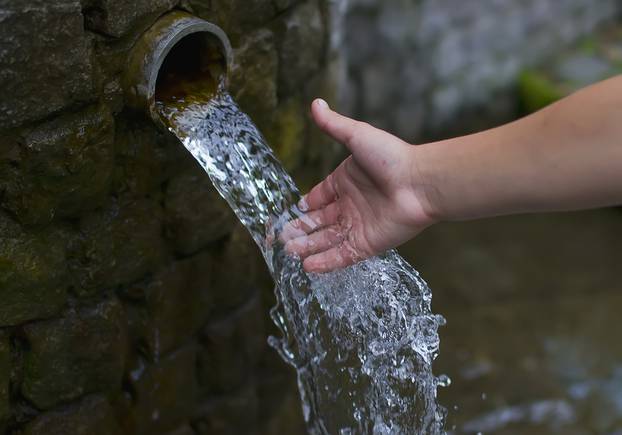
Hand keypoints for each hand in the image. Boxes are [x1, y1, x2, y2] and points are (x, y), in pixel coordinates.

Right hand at [280, 99, 437, 272]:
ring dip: (308, 248)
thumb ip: (333, 125)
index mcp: (345, 183)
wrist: (420, 182)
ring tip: (288, 254)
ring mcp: (359, 226)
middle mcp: (350, 206)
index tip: (284, 218)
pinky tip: (308, 267)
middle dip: (299, 232)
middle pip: (318, 223)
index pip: (317, 199)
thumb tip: (315, 103)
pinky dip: (326, 262)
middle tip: (280, 240)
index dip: (301, 209)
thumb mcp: (357, 136)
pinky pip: (343, 255)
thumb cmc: (391, 157)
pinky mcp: (368, 244)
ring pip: (327, 240)